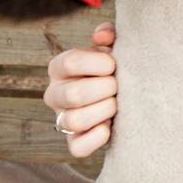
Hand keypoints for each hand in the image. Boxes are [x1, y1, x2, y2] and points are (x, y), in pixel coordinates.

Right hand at [44, 22, 118, 157]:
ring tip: (117, 104)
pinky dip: (97, 138)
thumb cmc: (116, 66)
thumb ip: (109, 34)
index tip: (114, 64)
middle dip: (105, 89)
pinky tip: (111, 126)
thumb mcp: (113, 46)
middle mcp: (55, 93)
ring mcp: (62, 119)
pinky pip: (77, 148)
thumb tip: (103, 37)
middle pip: (74, 94)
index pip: (70, 61)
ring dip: (104, 111)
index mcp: (60, 67)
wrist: (128, 94)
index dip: (98, 63)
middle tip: (118, 86)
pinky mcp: (74, 142)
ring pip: (74, 121)